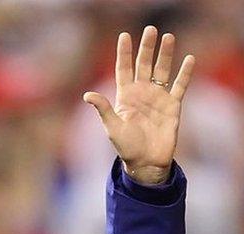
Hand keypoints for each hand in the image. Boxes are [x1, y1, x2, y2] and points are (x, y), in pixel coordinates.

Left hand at [83, 26, 194, 184]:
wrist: (145, 162)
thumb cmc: (126, 147)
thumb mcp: (112, 127)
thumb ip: (103, 109)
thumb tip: (87, 95)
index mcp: (124, 96)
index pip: (123, 69)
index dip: (124, 53)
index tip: (124, 36)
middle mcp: (141, 93)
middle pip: (144, 65)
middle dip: (146, 48)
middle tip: (150, 29)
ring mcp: (157, 97)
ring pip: (162, 70)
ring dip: (165, 54)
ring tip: (168, 37)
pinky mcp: (173, 105)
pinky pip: (180, 85)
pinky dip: (185, 73)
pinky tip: (189, 59)